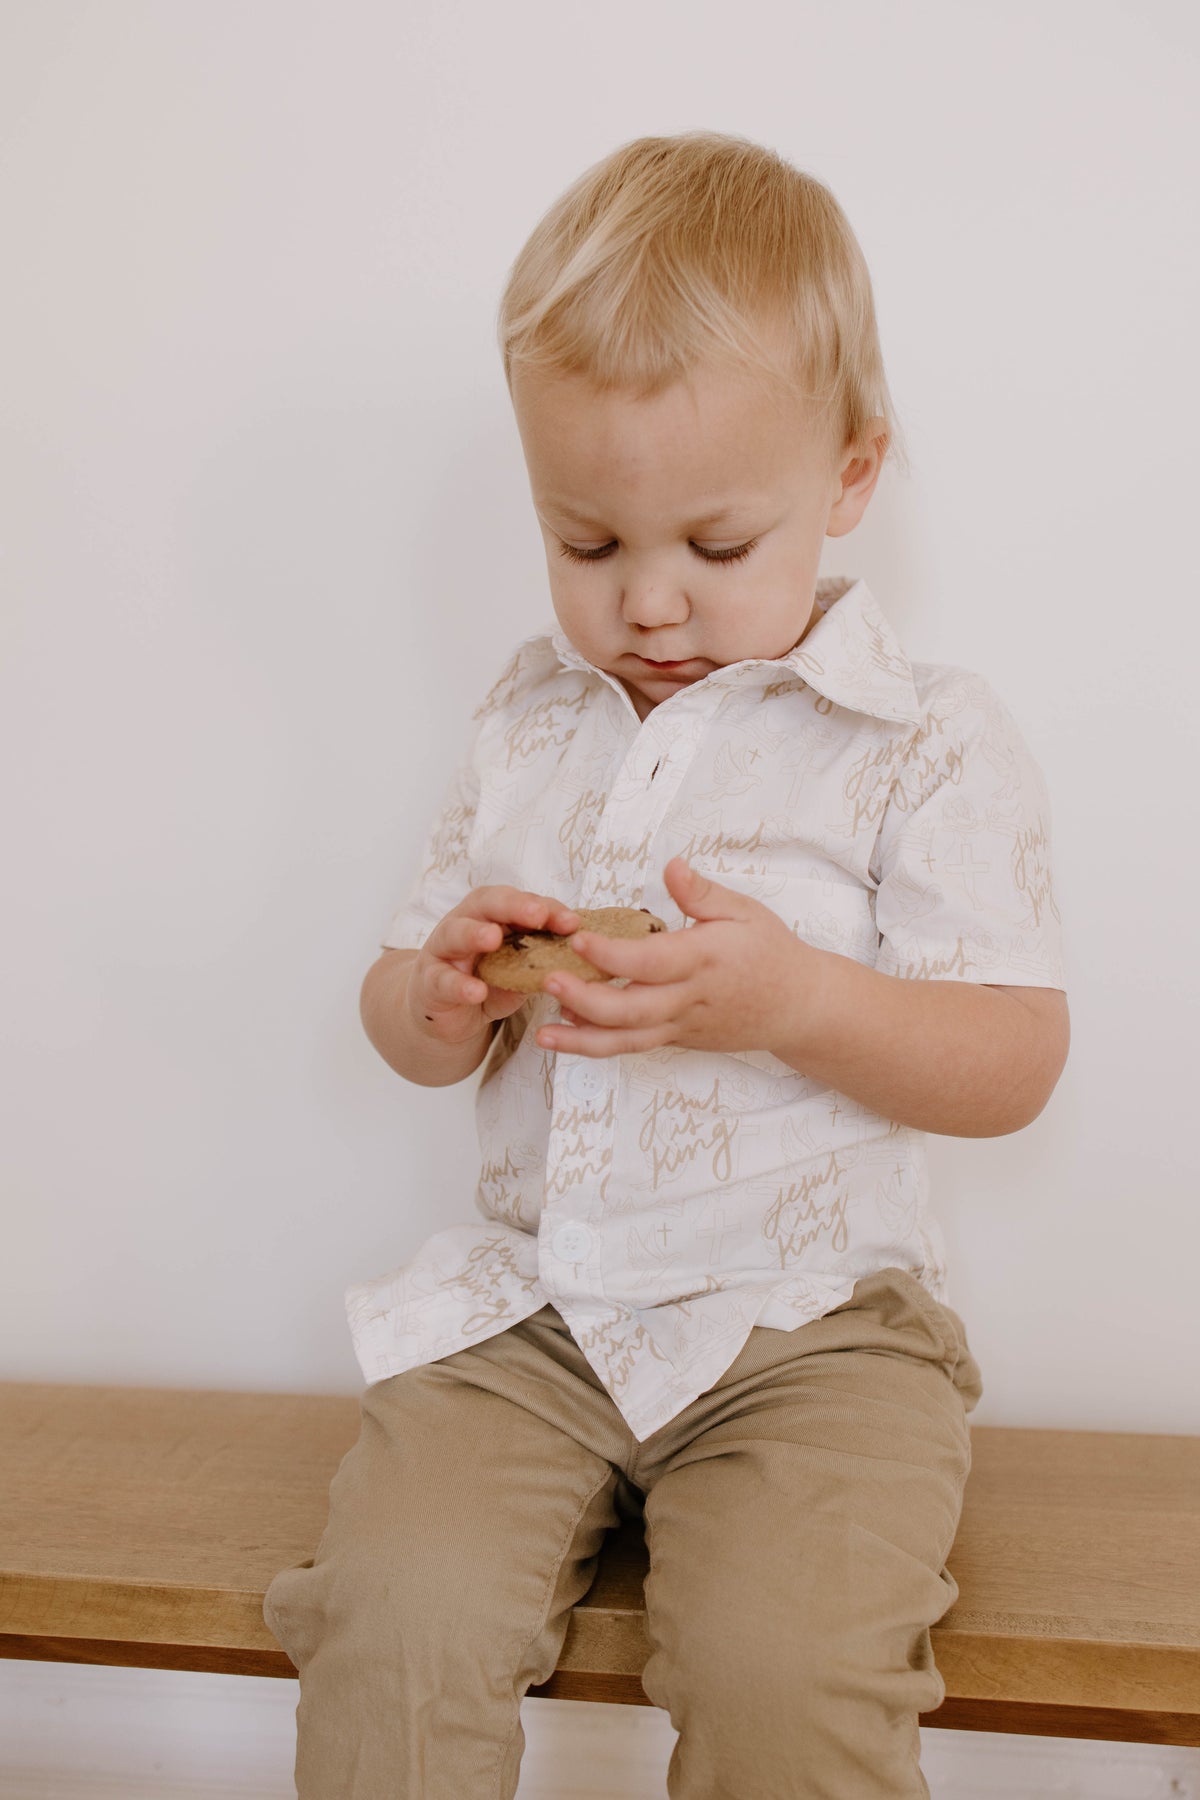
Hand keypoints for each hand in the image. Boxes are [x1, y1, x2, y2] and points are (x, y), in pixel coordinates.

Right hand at [406, 887, 580, 1047]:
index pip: (520, 902)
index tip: (571, 922)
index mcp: (492, 916)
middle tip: (537, 914)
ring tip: (493, 938)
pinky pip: (442, 980)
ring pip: (455, 933)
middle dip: (513, 906)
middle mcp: (465, 923)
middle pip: (486, 904)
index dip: (546, 908)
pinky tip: (476, 991)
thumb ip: (539, 964)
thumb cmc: (484, 982)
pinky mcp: (428, 982)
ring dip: (474, 933)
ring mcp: (442, 951)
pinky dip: (459, 985)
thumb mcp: (517, 972)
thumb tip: (579, 963)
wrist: (445, 1013)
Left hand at [535, 857, 829, 1059]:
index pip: (652, 961)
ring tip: (544, 1033)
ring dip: (582, 1038)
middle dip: (586, 999)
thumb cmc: (770, 952)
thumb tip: (672, 865)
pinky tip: (566, 1035)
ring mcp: (682, 1025)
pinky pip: (634, 1046)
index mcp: (704, 960)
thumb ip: (702, 893)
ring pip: (628, 1039)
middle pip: (631, 1008)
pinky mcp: (677, 1040)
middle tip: (548, 981)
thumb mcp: (745, 912)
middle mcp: (690, 998)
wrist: (799, 1007)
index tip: (578, 938)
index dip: (612, 953)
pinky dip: (599, 1045)